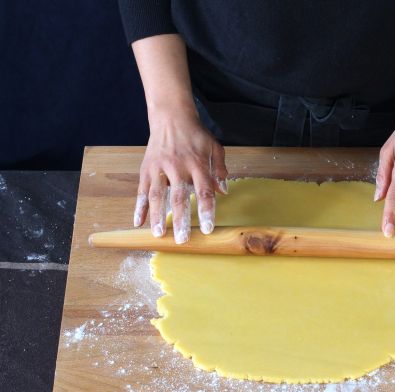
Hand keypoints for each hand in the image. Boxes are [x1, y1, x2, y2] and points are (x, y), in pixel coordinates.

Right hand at [133, 107, 227, 243]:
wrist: (171, 117)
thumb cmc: (196, 135)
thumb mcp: (214, 147)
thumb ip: (220, 169)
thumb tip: (223, 191)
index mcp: (197, 163)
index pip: (204, 191)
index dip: (206, 210)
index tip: (208, 228)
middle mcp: (178, 166)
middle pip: (179, 197)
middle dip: (180, 219)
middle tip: (182, 239)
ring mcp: (159, 167)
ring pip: (157, 195)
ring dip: (157, 216)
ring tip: (159, 235)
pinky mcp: (146, 168)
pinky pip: (142, 190)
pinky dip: (139, 207)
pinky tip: (138, 222)